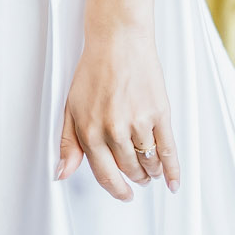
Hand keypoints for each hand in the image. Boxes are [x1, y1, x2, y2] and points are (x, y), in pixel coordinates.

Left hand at [57, 19, 179, 198]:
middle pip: (128, 169)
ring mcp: (138, 122)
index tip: (123, 194)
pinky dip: (172, 169)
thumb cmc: (94, 70)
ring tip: (151, 173)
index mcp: (90, 130)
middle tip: (138, 180)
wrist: (118, 40)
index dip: (115, 189)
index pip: (104, 173)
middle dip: (135, 179)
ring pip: (148, 162)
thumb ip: (68, 143)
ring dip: (151, 172)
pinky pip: (168, 149)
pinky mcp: (158, 113)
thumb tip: (62, 173)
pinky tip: (172, 181)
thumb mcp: (71, 107)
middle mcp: (113, 130)